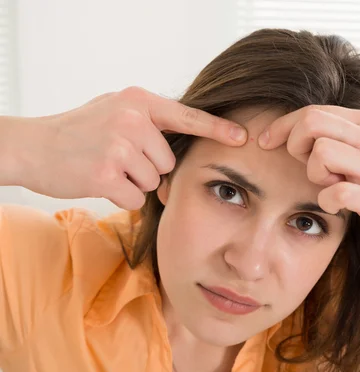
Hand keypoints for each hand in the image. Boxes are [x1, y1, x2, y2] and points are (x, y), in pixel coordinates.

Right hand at [20, 87, 246, 209]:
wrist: (32, 146)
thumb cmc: (78, 131)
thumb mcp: (116, 110)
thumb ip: (149, 124)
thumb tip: (180, 154)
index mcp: (138, 101)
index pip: (187, 116)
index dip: (217, 129)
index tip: (243, 137)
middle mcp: (132, 120)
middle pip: (169, 162)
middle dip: (150, 168)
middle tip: (119, 159)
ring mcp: (119, 146)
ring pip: (154, 181)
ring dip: (135, 182)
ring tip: (106, 166)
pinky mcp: (105, 174)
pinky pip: (136, 197)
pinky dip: (122, 196)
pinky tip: (99, 181)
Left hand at [258, 105, 359, 249]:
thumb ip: (350, 133)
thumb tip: (308, 127)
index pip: (314, 110)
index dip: (283, 125)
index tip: (266, 141)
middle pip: (312, 122)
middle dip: (293, 143)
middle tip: (302, 163)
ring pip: (321, 154)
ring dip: (314, 173)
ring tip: (329, 184)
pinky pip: (335, 194)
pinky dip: (327, 201)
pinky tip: (337, 205)